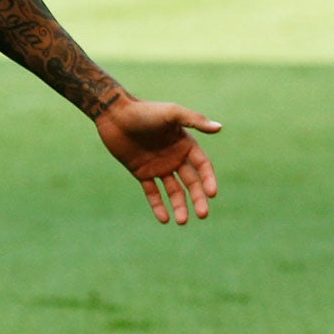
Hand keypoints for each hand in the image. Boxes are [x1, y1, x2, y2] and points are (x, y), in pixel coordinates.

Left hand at [94, 97, 221, 224]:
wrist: (114, 114)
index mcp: (185, 144)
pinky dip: (158, 206)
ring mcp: (159, 166)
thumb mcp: (171, 113)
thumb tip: (219, 128)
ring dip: (179, 206)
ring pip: (173, 191)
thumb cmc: (144, 111)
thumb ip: (195, 120)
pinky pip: (152, 192)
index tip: (211, 194)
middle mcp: (175, 157)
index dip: (208, 180)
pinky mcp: (142, 173)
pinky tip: (164, 219)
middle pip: (191, 182)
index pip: (203, 166)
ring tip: (182, 222)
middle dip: (198, 199)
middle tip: (203, 215)